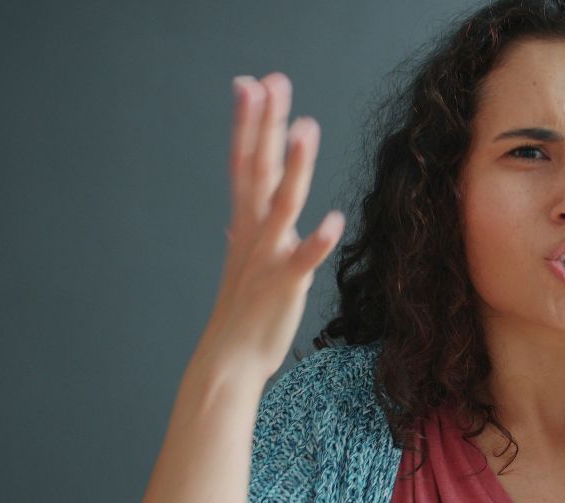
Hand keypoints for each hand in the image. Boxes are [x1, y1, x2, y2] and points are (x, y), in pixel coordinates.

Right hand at [195, 72, 344, 380]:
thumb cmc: (244, 310)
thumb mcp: (243, 260)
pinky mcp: (285, 284)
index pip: (245, 161)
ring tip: (306, 128)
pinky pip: (303, 259)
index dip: (249, 123)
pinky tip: (335, 221)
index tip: (252, 84)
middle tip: (272, 81)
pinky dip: (316, 241)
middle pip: (258, 168)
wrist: (230, 360)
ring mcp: (268, 256)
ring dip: (294, 166)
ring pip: (282, 204)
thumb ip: (245, 233)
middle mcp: (254, 232)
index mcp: (246, 223)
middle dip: (265, 124)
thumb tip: (236, 218)